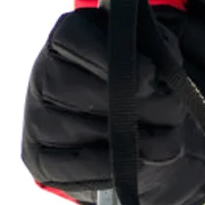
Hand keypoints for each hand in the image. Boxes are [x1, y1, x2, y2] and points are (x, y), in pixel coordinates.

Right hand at [21, 7, 204, 204]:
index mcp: (69, 35)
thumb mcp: (157, 52)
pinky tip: (136, 163)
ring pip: (73, 130)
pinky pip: (68, 168)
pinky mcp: (38, 157)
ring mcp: (36, 117)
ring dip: (124, 141)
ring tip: (164, 141)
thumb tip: (153, 86)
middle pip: (69, 87)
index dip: (110, 58)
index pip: (72, 39)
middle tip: (169, 115)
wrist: (131, 116)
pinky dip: (107, 169)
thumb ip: (158, 58)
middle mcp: (43, 74)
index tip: (149, 76)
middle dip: (123, 105)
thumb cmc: (143, 73)